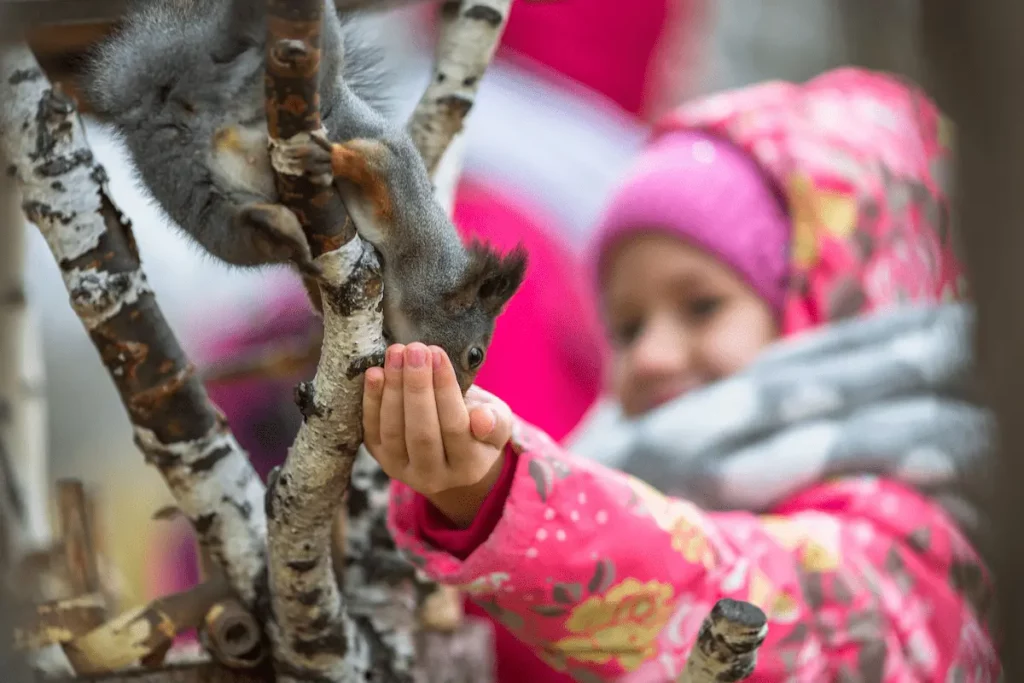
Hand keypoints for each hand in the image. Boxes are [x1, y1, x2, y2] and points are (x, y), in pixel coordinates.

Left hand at [363, 342, 512, 527]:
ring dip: (392, 389)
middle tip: (415, 349)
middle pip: (422, 432)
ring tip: (396, 353)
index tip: (438, 354)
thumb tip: (483, 419)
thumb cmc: (479, 424)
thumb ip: (495, 421)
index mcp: (469, 467)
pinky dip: (371, 401)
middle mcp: (434, 476)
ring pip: (393, 431)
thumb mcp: (499, 422)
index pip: (455, 427)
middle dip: (416, 387)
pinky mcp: (379, 458)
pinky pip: (371, 430)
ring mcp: (402, 470)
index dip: (445, 389)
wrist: (452, 447)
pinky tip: (374, 373)